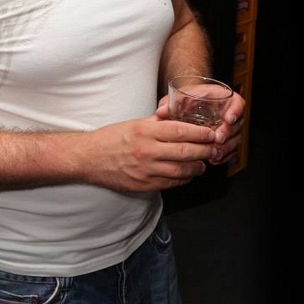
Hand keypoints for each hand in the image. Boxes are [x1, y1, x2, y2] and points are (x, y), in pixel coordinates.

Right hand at [80, 116, 218, 193]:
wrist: (89, 158)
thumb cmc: (110, 139)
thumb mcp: (134, 124)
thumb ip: (157, 122)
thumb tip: (178, 118)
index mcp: (145, 132)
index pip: (181, 131)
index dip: (200, 134)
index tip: (211, 134)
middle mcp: (146, 151)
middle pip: (185, 152)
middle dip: (205, 151)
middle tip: (214, 149)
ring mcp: (145, 170)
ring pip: (181, 171)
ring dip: (197, 168)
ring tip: (203, 164)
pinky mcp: (143, 185)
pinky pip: (170, 183)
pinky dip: (183, 179)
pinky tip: (187, 175)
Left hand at [155, 89, 245, 166]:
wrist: (188, 108)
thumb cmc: (186, 101)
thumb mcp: (178, 99)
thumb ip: (171, 103)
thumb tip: (161, 112)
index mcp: (222, 99)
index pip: (237, 103)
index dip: (236, 110)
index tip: (229, 119)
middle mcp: (228, 114)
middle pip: (237, 124)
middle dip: (229, 133)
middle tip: (218, 140)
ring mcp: (229, 129)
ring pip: (235, 139)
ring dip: (226, 148)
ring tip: (214, 153)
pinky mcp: (226, 141)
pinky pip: (231, 151)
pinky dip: (224, 156)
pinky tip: (214, 160)